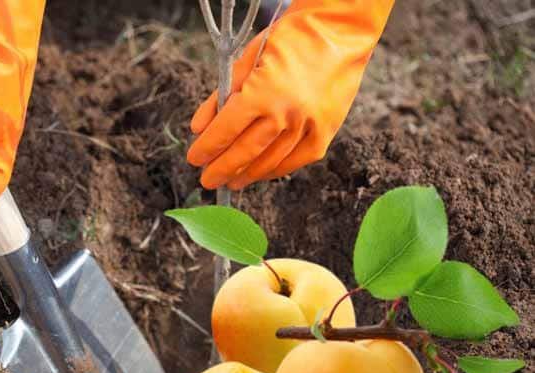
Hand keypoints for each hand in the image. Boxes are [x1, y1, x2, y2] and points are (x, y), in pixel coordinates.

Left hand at [188, 0, 394, 189]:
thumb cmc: (290, 39)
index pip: (226, 130)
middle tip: (208, 180)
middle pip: (245, 152)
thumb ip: (221, 95)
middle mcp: (286, 114)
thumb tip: (198, 128)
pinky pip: (296, 160)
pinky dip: (275, 170)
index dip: (207, 148)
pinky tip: (260, 174)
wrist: (340, 30)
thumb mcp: (248, 59)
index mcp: (262, 93)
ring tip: (232, 181)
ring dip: (247, 174)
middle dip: (222, 169)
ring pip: (270, 161)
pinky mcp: (326, 132)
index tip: (194, 159)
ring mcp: (308, 126)